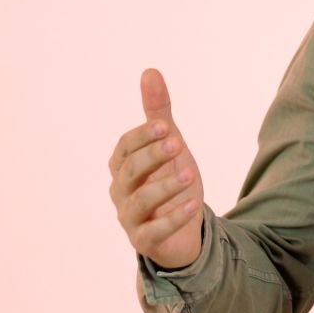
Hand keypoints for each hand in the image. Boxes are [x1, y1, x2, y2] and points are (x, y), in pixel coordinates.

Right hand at [108, 67, 205, 270]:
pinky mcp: (144, 241)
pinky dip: (173, 219)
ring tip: (190, 174)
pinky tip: (193, 206)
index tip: (167, 126)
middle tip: (178, 143)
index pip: (125, 147)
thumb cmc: (169, 180)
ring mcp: (130, 218)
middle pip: (131, 170)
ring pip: (140, 201)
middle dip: (154, 156)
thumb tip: (150, 71)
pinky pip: (154, 232)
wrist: (183, 229)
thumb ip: (158, 113)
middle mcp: (121, 191)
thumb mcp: (169, 145)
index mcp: (123, 166)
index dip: (143, 137)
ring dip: (164, 187)